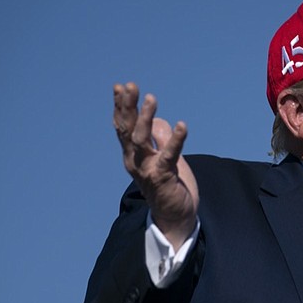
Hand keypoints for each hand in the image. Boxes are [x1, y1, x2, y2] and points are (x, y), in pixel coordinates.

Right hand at [113, 82, 198, 249]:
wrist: (175, 217)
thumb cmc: (169, 186)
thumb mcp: (163, 157)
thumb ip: (158, 139)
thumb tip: (158, 119)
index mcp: (133, 155)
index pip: (124, 127)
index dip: (121, 107)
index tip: (120, 86)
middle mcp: (135, 161)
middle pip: (128, 129)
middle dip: (128, 106)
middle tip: (131, 86)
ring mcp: (147, 170)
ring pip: (142, 140)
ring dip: (146, 118)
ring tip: (151, 99)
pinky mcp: (164, 178)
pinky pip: (169, 156)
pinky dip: (175, 140)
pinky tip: (182, 126)